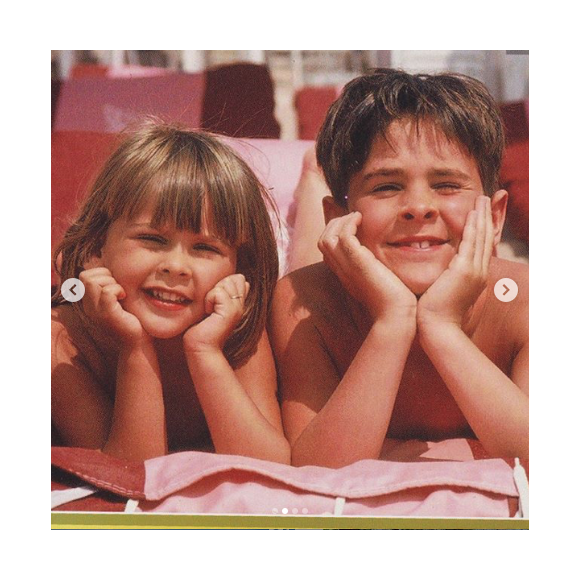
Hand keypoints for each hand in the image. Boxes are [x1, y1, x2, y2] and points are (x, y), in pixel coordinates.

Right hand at [80, 267, 148, 345]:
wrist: (138, 341)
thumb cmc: (133, 318)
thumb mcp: (119, 299)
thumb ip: (112, 285)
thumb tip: (114, 267)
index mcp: (90, 301)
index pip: (84, 275)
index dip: (101, 273)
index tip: (116, 283)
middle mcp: (89, 306)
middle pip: (86, 276)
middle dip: (105, 275)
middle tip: (119, 287)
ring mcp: (96, 311)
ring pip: (93, 281)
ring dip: (111, 282)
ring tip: (122, 294)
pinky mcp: (107, 314)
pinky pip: (106, 291)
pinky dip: (117, 289)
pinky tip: (124, 298)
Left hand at [183, 274, 248, 353]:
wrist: (201, 348)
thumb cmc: (202, 329)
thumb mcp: (212, 306)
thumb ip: (222, 294)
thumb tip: (237, 279)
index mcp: (238, 303)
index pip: (239, 279)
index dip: (223, 284)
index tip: (214, 302)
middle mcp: (240, 305)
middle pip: (232, 279)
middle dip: (217, 288)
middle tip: (211, 307)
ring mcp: (237, 309)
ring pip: (225, 284)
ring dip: (212, 294)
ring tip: (210, 311)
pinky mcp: (230, 312)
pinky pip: (218, 292)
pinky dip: (208, 300)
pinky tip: (208, 313)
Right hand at [318, 212, 416, 322]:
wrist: (395, 315)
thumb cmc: (394, 303)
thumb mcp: (380, 281)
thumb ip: (375, 269)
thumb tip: (382, 261)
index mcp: (345, 275)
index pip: (328, 250)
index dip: (335, 233)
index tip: (352, 225)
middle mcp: (342, 270)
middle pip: (323, 241)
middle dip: (334, 224)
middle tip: (353, 218)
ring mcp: (347, 267)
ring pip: (327, 237)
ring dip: (340, 222)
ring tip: (356, 216)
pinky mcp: (357, 262)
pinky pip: (343, 236)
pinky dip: (349, 223)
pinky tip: (361, 219)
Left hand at [418, 196, 493, 329]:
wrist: (435, 328)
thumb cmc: (434, 314)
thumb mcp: (443, 292)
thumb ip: (444, 280)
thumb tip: (439, 274)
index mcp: (475, 278)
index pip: (481, 247)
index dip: (482, 229)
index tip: (480, 213)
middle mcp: (479, 273)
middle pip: (486, 238)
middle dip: (487, 218)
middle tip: (487, 199)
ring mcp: (474, 271)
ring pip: (481, 237)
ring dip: (482, 216)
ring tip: (482, 199)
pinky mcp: (464, 270)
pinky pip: (471, 242)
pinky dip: (473, 226)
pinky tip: (473, 212)